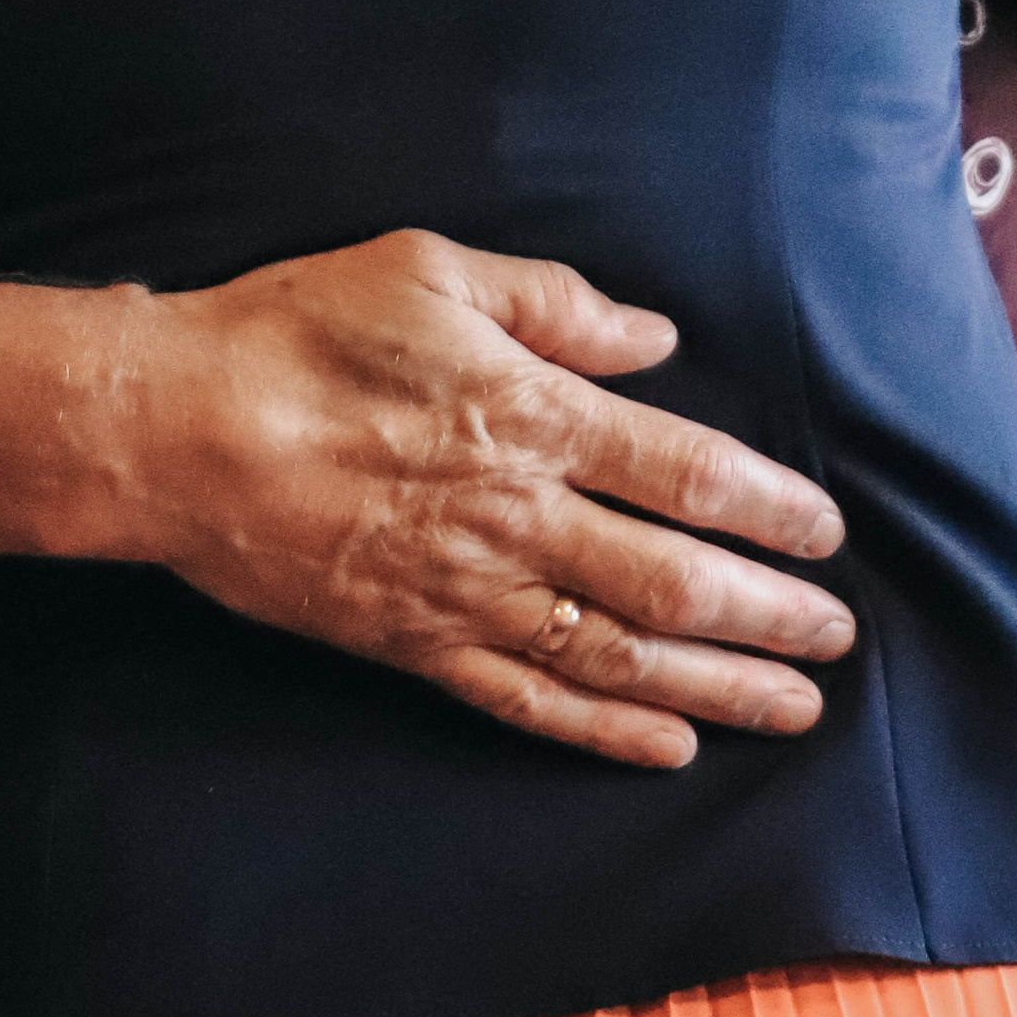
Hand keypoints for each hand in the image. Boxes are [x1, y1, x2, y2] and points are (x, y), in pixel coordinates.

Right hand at [113, 229, 853, 764]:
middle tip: (839, 640)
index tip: (828, 535)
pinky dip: (604, 733)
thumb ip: (555, 303)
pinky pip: (528, 704)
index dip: (772, 511)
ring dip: (717, 689)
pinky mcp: (413, 646)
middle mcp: (517, 518)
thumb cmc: (301, 329)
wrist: (177, 432)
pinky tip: (666, 747)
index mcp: (532, 416)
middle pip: (677, 582)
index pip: (689, 473)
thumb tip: (654, 340)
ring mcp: (466, 594)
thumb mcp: (433, 269)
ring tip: (792, 712)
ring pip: (620, 658)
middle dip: (771, 618)